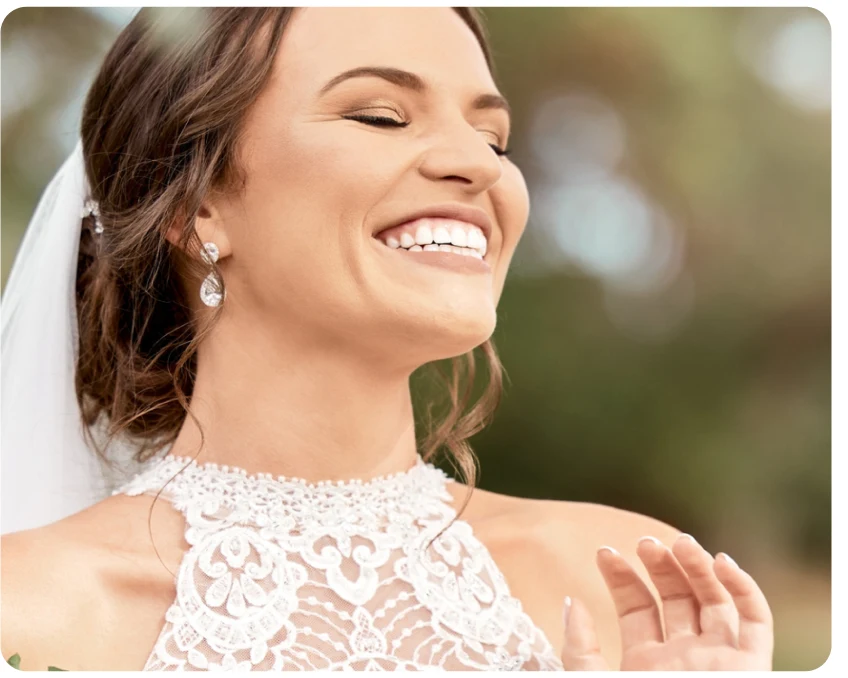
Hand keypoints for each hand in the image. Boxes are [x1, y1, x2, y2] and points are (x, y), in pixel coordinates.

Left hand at [560, 533, 773, 669]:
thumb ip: (580, 650)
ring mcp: (719, 660)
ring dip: (699, 567)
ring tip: (679, 543)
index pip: (637, 607)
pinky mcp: (751, 667)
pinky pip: (756, 621)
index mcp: (646, 663)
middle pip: (676, 598)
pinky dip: (744, 588)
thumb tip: (573, 602)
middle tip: (644, 542)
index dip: (622, 576)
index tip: (604, 552)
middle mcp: (684, 658)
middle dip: (661, 565)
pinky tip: (721, 561)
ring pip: (715, 600)